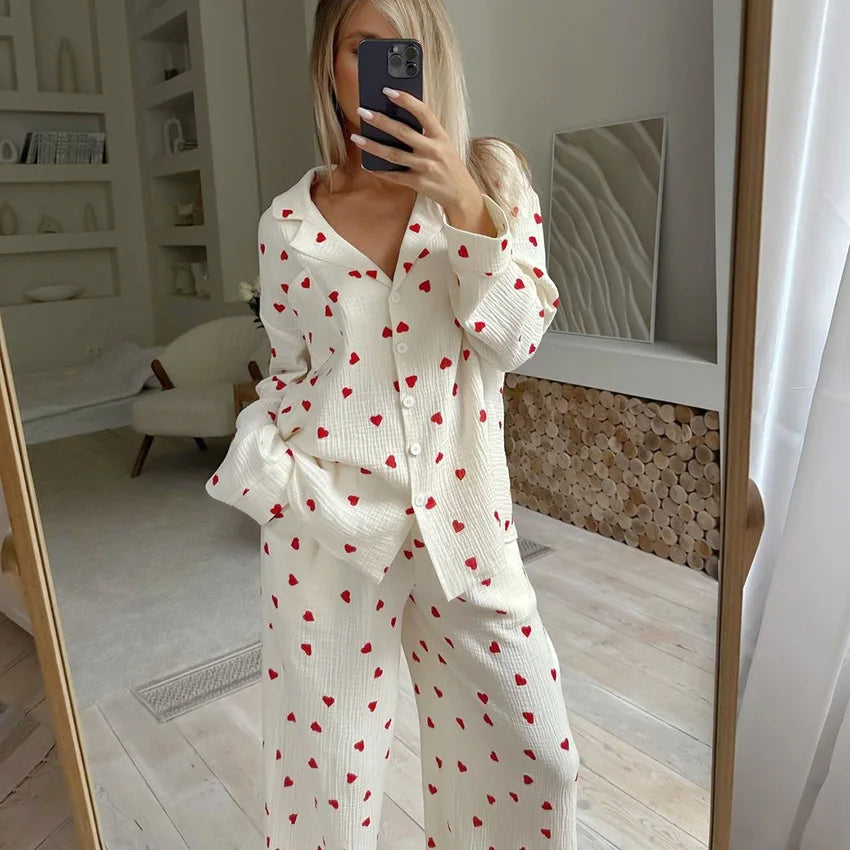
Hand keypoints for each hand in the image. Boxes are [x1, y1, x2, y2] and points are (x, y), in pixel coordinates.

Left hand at [351, 87, 488, 227]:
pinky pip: (395, 176)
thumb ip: (425, 132)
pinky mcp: (419, 183)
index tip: (388, 91)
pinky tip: (367, 164)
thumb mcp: (444, 144)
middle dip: (380, 121)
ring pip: (394, 154)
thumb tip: (397, 118)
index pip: (423, 112)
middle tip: (363, 112)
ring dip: (373, 146)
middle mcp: (433, 150)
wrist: (462, 194)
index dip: (406, 100)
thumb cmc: (449, 166)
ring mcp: (426, 167)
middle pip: (402, 132)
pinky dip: (380, 170)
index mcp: (440, 136)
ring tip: (357, 138)